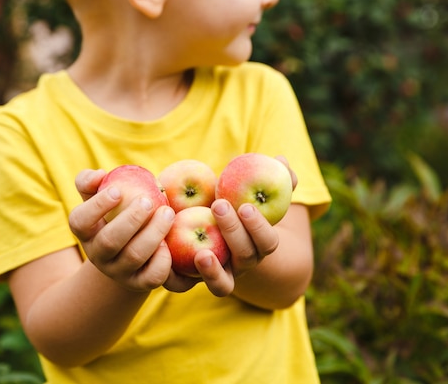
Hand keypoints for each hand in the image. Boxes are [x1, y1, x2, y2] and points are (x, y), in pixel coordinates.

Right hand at [68, 169, 174, 291]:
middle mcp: (98, 255)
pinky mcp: (139, 284)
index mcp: (87, 233)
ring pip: (134, 256)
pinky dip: (163, 260)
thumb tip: (99, 174)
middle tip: (148, 201)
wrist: (130, 253)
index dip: (96, 206)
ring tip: (167, 213)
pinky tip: (168, 243)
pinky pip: (152, 277)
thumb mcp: (101, 198)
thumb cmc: (115, 216)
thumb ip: (92, 182)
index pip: (79, 222)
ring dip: (153, 233)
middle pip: (110, 241)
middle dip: (131, 219)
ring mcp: (119, 272)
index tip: (117, 191)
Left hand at [163, 155, 296, 297]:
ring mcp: (217, 277)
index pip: (267, 242)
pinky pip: (183, 286)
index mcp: (259, 245)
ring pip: (222, 286)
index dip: (259, 226)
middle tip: (218, 205)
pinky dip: (175, 276)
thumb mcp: (247, 190)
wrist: (202, 228)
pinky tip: (165, 254)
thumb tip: (281, 160)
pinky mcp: (189, 282)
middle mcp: (241, 265)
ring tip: (201, 253)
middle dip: (233, 232)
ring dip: (213, 271)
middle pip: (245, 257)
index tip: (245, 205)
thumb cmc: (231, 204)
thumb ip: (271, 177)